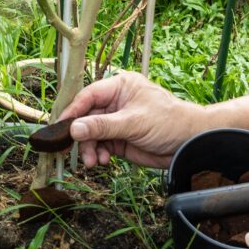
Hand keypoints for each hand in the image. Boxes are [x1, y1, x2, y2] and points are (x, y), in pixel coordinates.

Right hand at [58, 71, 203, 168]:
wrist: (189, 144)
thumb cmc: (168, 123)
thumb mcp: (133, 122)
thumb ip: (102, 126)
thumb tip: (74, 129)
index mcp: (120, 86)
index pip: (88, 96)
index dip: (72, 111)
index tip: (59, 127)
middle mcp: (116, 102)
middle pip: (86, 116)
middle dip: (80, 135)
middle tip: (68, 151)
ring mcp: (117, 121)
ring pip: (91, 134)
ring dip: (89, 148)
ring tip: (94, 162)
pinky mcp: (120, 139)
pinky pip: (100, 145)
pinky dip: (98, 154)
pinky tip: (103, 161)